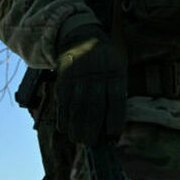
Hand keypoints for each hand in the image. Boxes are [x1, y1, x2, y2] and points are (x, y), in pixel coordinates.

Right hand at [56, 24, 125, 146]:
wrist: (81, 36)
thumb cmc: (104, 60)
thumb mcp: (117, 68)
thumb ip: (117, 92)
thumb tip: (115, 125)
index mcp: (114, 71)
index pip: (116, 98)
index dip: (114, 118)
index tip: (112, 134)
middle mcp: (96, 72)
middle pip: (94, 104)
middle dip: (92, 127)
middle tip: (90, 143)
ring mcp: (78, 74)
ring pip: (76, 104)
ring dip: (76, 125)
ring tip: (77, 139)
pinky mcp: (64, 76)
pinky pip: (62, 99)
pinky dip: (62, 115)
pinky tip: (64, 127)